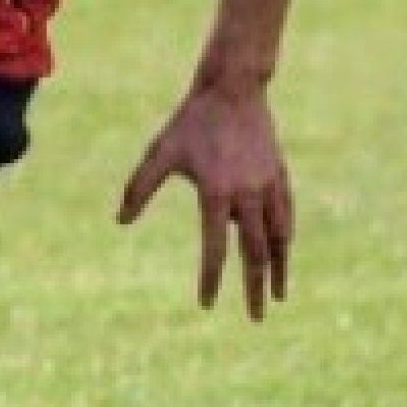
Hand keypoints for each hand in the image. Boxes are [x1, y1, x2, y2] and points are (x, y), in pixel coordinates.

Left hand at [117, 81, 293, 320]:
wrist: (232, 89)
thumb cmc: (190, 121)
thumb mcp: (160, 152)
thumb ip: (139, 187)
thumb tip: (120, 221)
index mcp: (216, 192)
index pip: (214, 248)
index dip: (210, 278)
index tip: (207, 303)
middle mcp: (246, 194)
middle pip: (253, 252)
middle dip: (254, 287)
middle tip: (256, 318)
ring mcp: (267, 185)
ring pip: (277, 237)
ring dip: (278, 268)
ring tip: (278, 296)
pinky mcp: (279, 174)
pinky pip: (286, 214)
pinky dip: (284, 237)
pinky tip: (283, 251)